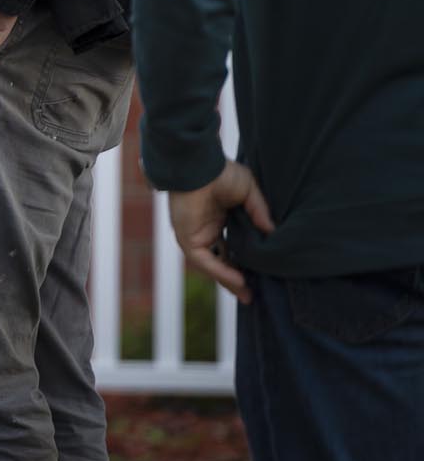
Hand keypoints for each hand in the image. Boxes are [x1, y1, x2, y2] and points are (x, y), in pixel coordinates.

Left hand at [168, 161, 276, 303]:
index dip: (247, 260)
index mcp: (219, 219)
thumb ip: (259, 212)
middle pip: (223, 259)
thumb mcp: (248, 192)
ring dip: (229, 280)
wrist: (198, 165)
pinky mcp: (187, 238)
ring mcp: (196, 235)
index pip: (233, 246)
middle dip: (238, 277)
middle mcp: (207, 230)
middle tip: (255, 293)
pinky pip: (205, 261)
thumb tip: (273, 232)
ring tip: (249, 295)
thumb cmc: (220, 172)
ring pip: (214, 265)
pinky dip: (221, 271)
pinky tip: (239, 281)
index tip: (265, 273)